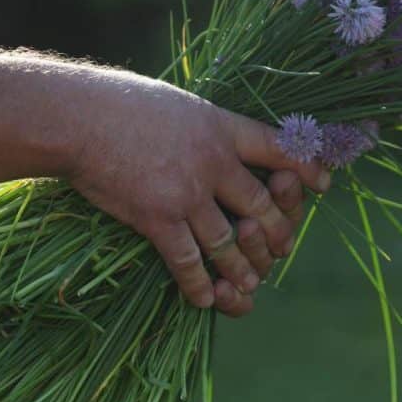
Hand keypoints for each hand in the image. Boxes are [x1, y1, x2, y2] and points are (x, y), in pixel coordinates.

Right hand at [66, 74, 329, 314]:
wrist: (78, 118)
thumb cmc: (121, 103)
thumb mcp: (179, 103)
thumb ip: (204, 125)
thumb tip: (219, 136)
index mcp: (221, 127)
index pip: (279, 148)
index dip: (306, 167)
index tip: (323, 183)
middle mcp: (214, 162)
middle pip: (262, 204)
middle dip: (277, 232)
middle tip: (283, 248)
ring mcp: (188, 193)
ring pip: (230, 241)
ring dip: (243, 267)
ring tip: (251, 284)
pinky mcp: (158, 218)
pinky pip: (188, 261)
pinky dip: (199, 284)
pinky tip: (205, 298)